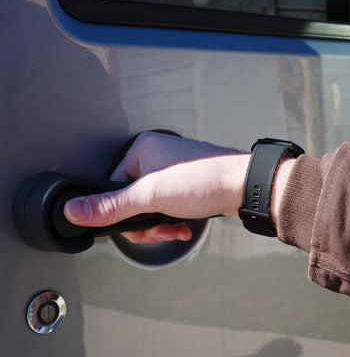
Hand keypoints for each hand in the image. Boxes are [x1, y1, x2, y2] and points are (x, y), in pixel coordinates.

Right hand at [64, 132, 249, 242]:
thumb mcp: (151, 195)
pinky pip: (168, 205)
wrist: (245, 185)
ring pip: (151, 206)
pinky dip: (172, 219)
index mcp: (142, 150)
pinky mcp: (185, 183)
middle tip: (159, 230)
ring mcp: (172, 170)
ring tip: (174, 228)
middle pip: (133, 199)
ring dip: (160, 224)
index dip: (122, 212)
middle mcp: (156, 157)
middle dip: (145, 222)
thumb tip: (75, 210)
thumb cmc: (204, 179)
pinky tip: (182, 226)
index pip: (113, 185)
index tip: (134, 227)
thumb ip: (112, 205)